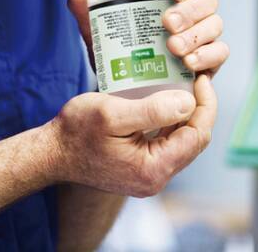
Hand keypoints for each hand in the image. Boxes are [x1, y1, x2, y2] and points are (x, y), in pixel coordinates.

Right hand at [47, 75, 216, 196]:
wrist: (51, 153)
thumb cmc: (76, 132)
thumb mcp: (112, 114)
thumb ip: (152, 110)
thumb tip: (189, 103)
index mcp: (153, 169)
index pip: (197, 136)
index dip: (206, 104)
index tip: (200, 78)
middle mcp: (156, 178)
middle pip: (194, 139)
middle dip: (199, 107)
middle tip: (194, 78)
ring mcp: (149, 175)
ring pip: (182, 140)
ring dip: (185, 113)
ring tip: (183, 85)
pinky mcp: (142, 167)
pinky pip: (167, 142)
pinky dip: (170, 121)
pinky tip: (166, 100)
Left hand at [63, 0, 229, 76]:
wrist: (124, 87)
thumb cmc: (118, 48)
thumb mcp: (99, 27)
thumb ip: (85, 4)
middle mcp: (194, 12)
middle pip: (208, 0)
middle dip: (191, 10)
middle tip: (168, 23)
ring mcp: (204, 35)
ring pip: (215, 25)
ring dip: (196, 35)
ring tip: (173, 48)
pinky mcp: (209, 61)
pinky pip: (220, 53)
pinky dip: (208, 56)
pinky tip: (189, 63)